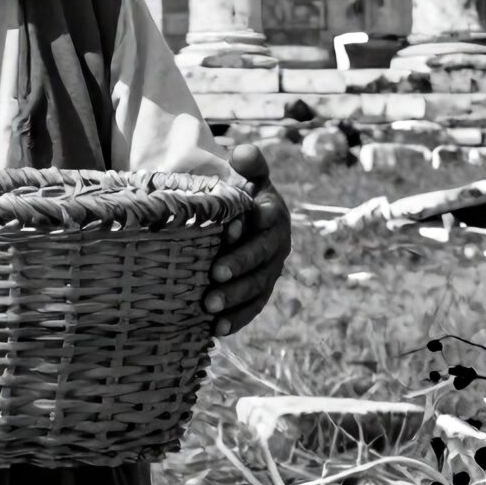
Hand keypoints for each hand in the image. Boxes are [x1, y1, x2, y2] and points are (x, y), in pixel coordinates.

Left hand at [204, 143, 291, 337]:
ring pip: (257, 288)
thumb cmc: (243, 194)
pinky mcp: (261, 291)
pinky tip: (216, 330)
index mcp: (274, 215)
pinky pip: (252, 308)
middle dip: (238, 270)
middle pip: (261, 260)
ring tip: (208, 307)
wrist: (247, 218)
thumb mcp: (249, 176)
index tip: (226, 234)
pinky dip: (237, 319)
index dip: (247, 231)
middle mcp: (277, 245)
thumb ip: (250, 163)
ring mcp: (271, 271)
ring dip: (234, 299)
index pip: (265, 223)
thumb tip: (243, 154)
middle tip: (212, 278)